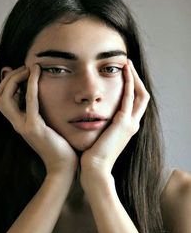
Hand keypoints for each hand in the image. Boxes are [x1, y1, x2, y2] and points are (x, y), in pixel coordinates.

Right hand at [0, 64, 77, 176]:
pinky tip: (37, 73)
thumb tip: (36, 95)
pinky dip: (31, 83)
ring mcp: (23, 126)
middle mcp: (16, 124)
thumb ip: (38, 111)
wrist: (63, 166)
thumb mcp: (45, 125)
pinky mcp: (34, 127)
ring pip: (6, 97)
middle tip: (24, 68)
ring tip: (29, 68)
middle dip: (8, 78)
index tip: (22, 71)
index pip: (1, 99)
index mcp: (18, 122)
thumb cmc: (58, 145)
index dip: (7, 82)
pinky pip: (29, 101)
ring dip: (16, 78)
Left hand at [80, 60, 149, 180]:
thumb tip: (91, 116)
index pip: (134, 103)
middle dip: (136, 79)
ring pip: (139, 94)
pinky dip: (129, 83)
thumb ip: (101, 125)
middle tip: (127, 65)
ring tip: (127, 64)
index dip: (131, 87)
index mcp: (126, 127)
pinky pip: (130, 97)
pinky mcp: (124, 123)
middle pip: (142, 96)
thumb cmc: (92, 154)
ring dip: (134, 78)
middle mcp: (132, 124)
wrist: (95, 168)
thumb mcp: (100, 136)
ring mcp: (131, 123)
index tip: (123, 75)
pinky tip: (124, 72)